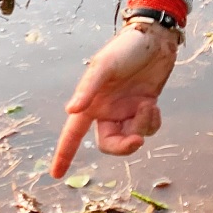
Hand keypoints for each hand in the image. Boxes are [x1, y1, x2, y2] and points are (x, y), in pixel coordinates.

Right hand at [49, 22, 177, 178]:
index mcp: (92, 102)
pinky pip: (148, 128)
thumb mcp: (105, 65)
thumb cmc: (126, 48)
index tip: (56, 174)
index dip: (64, 153)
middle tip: (137, 140)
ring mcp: (127, 110)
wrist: (156, 38)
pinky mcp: (145, 107)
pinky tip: (153, 105)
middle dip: (123, 146)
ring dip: (142, 125)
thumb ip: (88, 88)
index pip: (73, 132)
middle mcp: (107, 109)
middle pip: (109, 143)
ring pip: (132, 136)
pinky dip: (152, 121)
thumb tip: (70, 111)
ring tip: (147, 105)